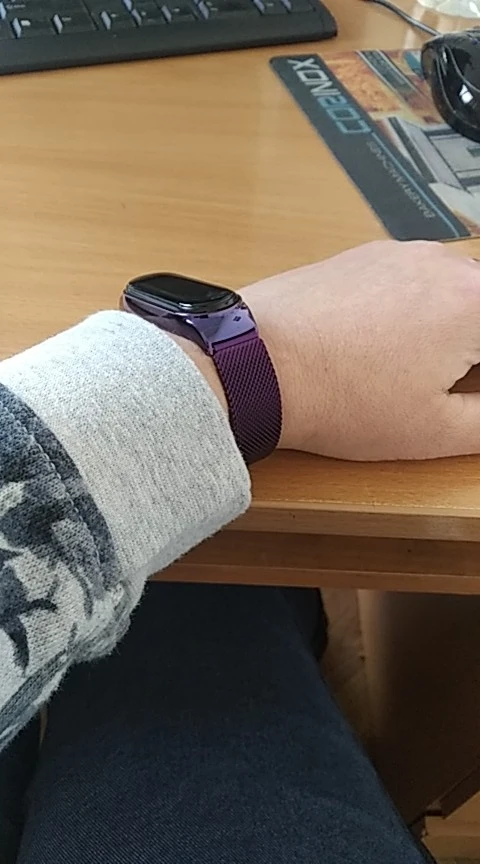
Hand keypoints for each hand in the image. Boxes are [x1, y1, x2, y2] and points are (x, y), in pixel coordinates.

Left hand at [242, 240, 479, 460]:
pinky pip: (415, 278)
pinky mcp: (364, 255)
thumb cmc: (344, 399)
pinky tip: (387, 344)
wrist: (255, 363)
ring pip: (456, 286)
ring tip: (421, 368)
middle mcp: (446, 263)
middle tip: (450, 385)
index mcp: (477, 302)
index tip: (467, 393)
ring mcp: (402, 253)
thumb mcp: (437, 430)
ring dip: (455, 324)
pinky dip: (419, 307)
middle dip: (473, 350)